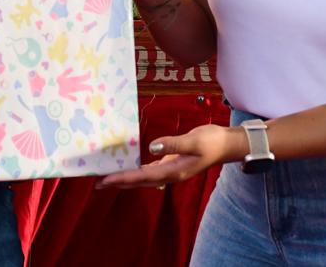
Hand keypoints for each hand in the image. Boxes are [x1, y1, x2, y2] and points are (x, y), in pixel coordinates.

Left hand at [97, 124, 242, 188]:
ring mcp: (171, 170)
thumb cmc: (211, 142)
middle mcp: (170, 175)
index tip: (106, 180)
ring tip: (110, 178)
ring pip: (144, 177)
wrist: (226, 145)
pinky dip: (138, 170)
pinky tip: (131, 167)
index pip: (142, 177)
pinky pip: (151, 170)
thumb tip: (152, 147)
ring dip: (127, 178)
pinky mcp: (172, 163)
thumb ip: (172, 144)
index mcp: (174, 172)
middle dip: (119, 182)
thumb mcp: (193, 141)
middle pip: (139, 181)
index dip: (123, 178)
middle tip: (98, 184)